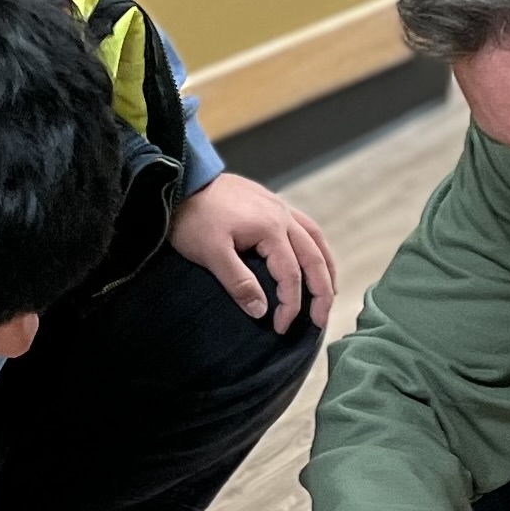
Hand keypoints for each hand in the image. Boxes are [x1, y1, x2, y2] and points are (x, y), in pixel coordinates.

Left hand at [168, 171, 336, 333]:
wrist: (181, 182)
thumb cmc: (192, 218)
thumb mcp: (210, 253)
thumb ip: (238, 283)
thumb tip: (261, 311)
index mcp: (270, 228)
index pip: (290, 275)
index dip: (290, 305)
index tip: (280, 328)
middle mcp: (283, 216)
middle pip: (314, 258)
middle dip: (321, 293)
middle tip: (320, 321)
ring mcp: (279, 207)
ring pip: (316, 240)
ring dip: (325, 268)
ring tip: (328, 293)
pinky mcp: (271, 203)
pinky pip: (305, 227)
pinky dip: (315, 247)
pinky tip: (314, 258)